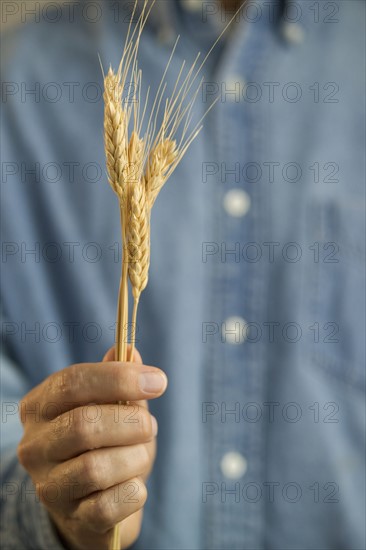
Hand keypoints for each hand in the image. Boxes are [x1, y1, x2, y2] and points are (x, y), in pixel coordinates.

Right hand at [17, 346, 167, 549]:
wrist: (93, 502)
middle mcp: (34, 445)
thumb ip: (119, 379)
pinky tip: (136, 485)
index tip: (158, 381)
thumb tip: (131, 351)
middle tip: (149, 426)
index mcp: (40, 406)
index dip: (119, 379)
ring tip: (141, 455)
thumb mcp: (112, 405)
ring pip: (96, 467)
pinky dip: (134, 491)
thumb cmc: (106, 443)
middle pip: (84, 424)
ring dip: (135, 457)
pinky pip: (108, 505)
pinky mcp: (71, 518)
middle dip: (131, 422)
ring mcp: (48, 486)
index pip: (73, 382)